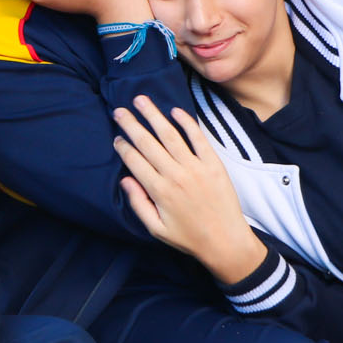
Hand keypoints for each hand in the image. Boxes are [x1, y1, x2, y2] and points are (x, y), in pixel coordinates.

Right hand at [112, 96, 266, 282]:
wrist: (225, 241)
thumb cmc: (189, 238)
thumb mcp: (156, 229)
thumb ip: (138, 203)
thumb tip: (125, 180)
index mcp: (159, 191)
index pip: (135, 161)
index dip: (123, 147)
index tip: (117, 137)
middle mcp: (175, 175)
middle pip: (148, 143)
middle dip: (131, 124)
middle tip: (120, 110)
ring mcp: (196, 168)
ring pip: (170, 135)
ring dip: (154, 116)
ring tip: (141, 100)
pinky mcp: (213, 165)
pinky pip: (198, 138)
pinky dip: (187, 122)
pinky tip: (175, 111)